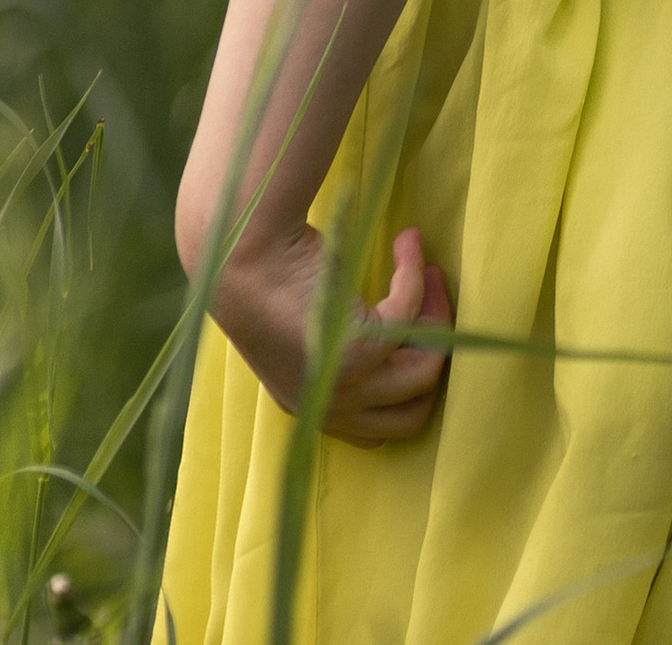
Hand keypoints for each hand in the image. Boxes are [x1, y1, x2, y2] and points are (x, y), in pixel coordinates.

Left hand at [211, 224, 451, 449]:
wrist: (235, 245)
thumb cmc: (268, 272)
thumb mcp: (308, 327)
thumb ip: (343, 351)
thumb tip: (406, 343)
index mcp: (310, 407)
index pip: (383, 430)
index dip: (411, 380)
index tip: (421, 330)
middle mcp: (326, 408)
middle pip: (415, 411)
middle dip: (435, 355)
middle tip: (434, 297)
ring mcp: (342, 386)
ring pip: (424, 371)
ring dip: (435, 313)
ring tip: (429, 270)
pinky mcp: (355, 352)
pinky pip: (409, 316)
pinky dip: (415, 273)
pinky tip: (407, 242)